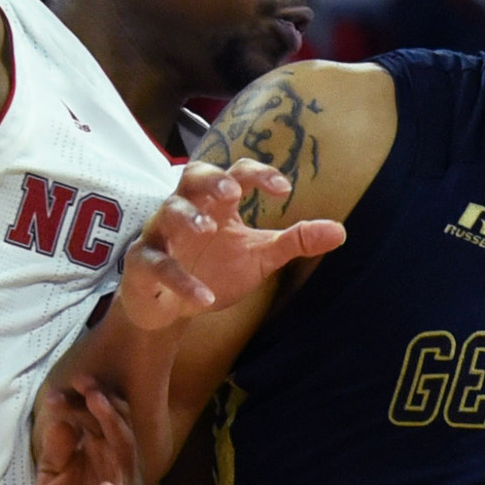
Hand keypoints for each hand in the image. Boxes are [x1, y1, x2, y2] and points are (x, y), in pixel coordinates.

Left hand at [35, 381, 148, 484]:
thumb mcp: (52, 481)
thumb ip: (55, 453)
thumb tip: (58, 421)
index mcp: (98, 452)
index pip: (92, 419)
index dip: (76, 404)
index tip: (55, 393)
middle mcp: (116, 463)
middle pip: (114, 426)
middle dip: (101, 403)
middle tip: (86, 383)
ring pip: (126, 453)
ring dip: (114, 428)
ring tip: (100, 407)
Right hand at [116, 159, 346, 330]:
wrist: (171, 312)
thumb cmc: (213, 271)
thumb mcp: (259, 256)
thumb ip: (295, 241)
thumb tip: (341, 231)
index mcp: (217, 203)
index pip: (236, 173)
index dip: (258, 175)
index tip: (284, 189)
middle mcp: (187, 210)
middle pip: (192, 176)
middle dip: (212, 180)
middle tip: (233, 191)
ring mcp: (161, 234)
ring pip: (167, 212)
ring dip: (187, 217)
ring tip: (210, 230)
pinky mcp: (143, 264)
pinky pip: (158, 265)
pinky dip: (180, 280)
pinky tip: (205, 298)